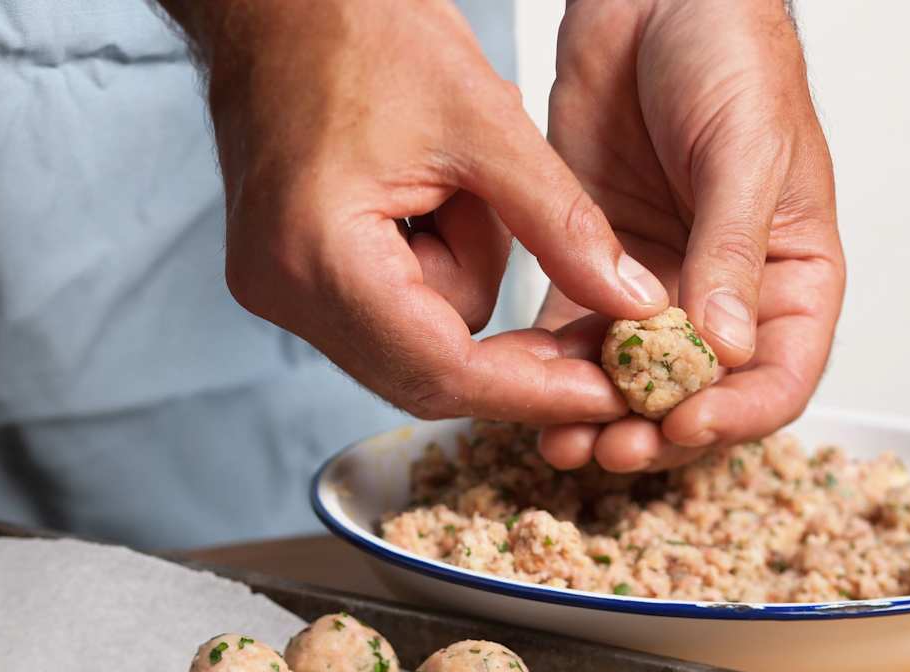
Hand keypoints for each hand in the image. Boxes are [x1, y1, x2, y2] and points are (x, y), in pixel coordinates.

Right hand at [161, 0, 669, 422]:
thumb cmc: (361, 31)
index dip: (533, 390)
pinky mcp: (289, 274)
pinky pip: (388, 310)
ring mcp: (278, 285)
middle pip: (423, 371)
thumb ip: (563, 226)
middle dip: (507, 347)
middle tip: (589, 327)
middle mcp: (283, 289)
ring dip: (464, 281)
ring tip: (464, 189)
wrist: (279, 0)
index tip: (606, 393)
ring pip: (414, 340)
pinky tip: (435, 200)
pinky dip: (432, 269)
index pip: (441, 369)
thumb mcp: (486, 124)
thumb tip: (631, 302)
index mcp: (321, 254)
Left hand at [537, 0, 845, 470]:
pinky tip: (523, 389)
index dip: (735, 414)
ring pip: (629, 379)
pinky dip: (553, 370)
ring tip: (558, 444)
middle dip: (653, 430)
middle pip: (697, 395)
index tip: (682, 422)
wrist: (652, 1)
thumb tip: (726, 348)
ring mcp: (655, 285)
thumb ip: (733, 250)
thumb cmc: (727, 55)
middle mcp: (723, 294)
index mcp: (790, 275)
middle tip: (608, 449)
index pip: (778, 375)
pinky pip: (574, 335)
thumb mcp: (746, 150)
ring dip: (596, 416)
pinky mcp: (592, 267)